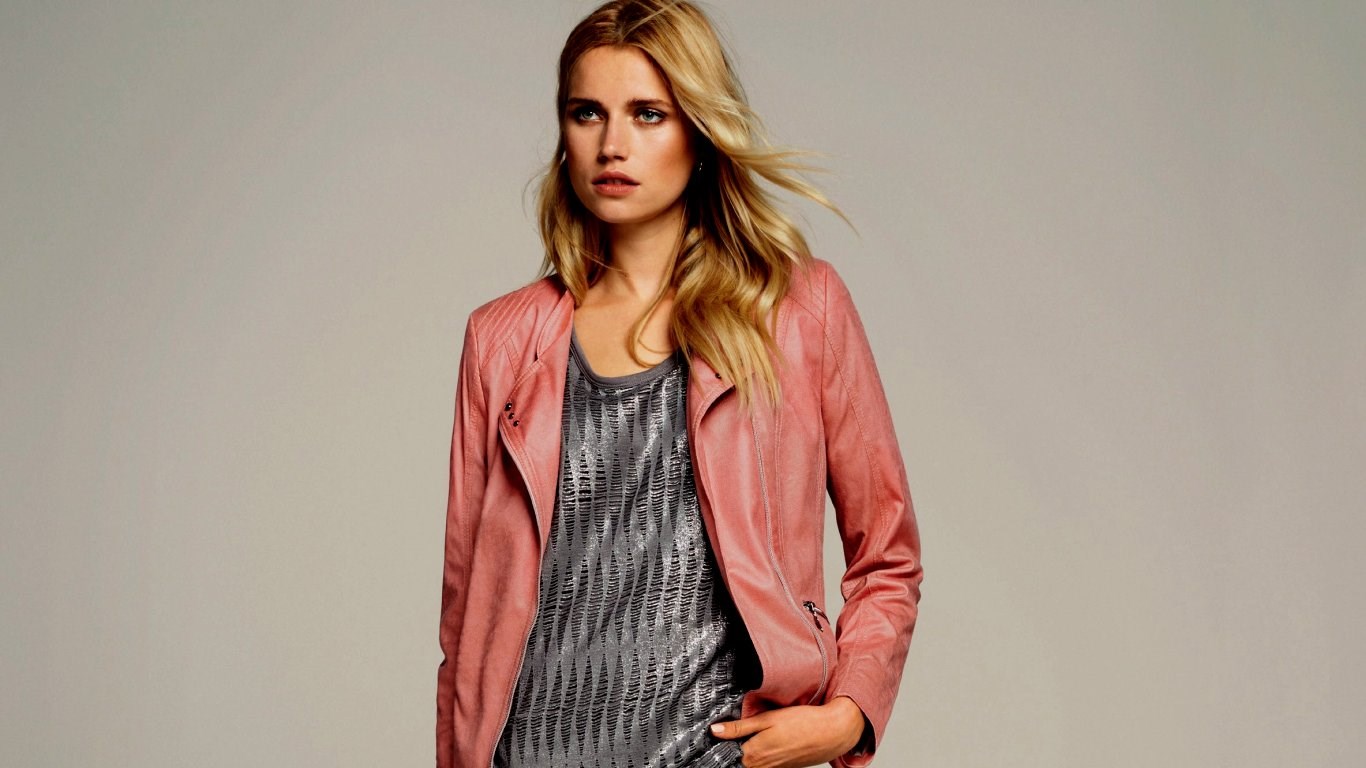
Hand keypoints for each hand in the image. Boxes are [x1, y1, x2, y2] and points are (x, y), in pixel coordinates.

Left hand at [710, 696, 866, 767]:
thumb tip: (715, 731)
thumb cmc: (803, 722)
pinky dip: (761, 757)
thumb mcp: (767, 719)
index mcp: (754, 753)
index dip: (720, 744)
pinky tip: (767, 743)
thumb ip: (739, 727)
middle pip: (738, 762)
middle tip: (731, 734)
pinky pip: (765, 766)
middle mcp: (762, 767)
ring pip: (751, 765)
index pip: (726, 754)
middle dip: (733, 749)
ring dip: (747, 754)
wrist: (832, 733)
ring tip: (750, 737)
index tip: (715, 735)